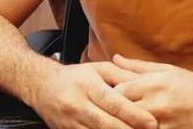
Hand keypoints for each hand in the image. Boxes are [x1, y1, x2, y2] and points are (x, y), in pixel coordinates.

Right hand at [31, 61, 157, 128]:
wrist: (41, 86)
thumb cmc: (76, 77)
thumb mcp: (99, 69)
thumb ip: (123, 76)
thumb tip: (146, 83)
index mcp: (88, 85)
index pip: (113, 102)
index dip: (133, 114)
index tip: (151, 122)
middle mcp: (77, 105)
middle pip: (106, 124)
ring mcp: (70, 122)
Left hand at [112, 55, 192, 128]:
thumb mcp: (167, 71)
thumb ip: (138, 67)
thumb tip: (114, 59)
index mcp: (154, 84)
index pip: (117, 92)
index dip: (109, 97)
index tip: (106, 100)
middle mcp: (156, 104)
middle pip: (121, 112)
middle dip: (113, 114)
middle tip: (105, 115)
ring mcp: (163, 125)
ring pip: (131, 127)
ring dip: (125, 125)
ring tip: (118, 123)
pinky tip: (138, 128)